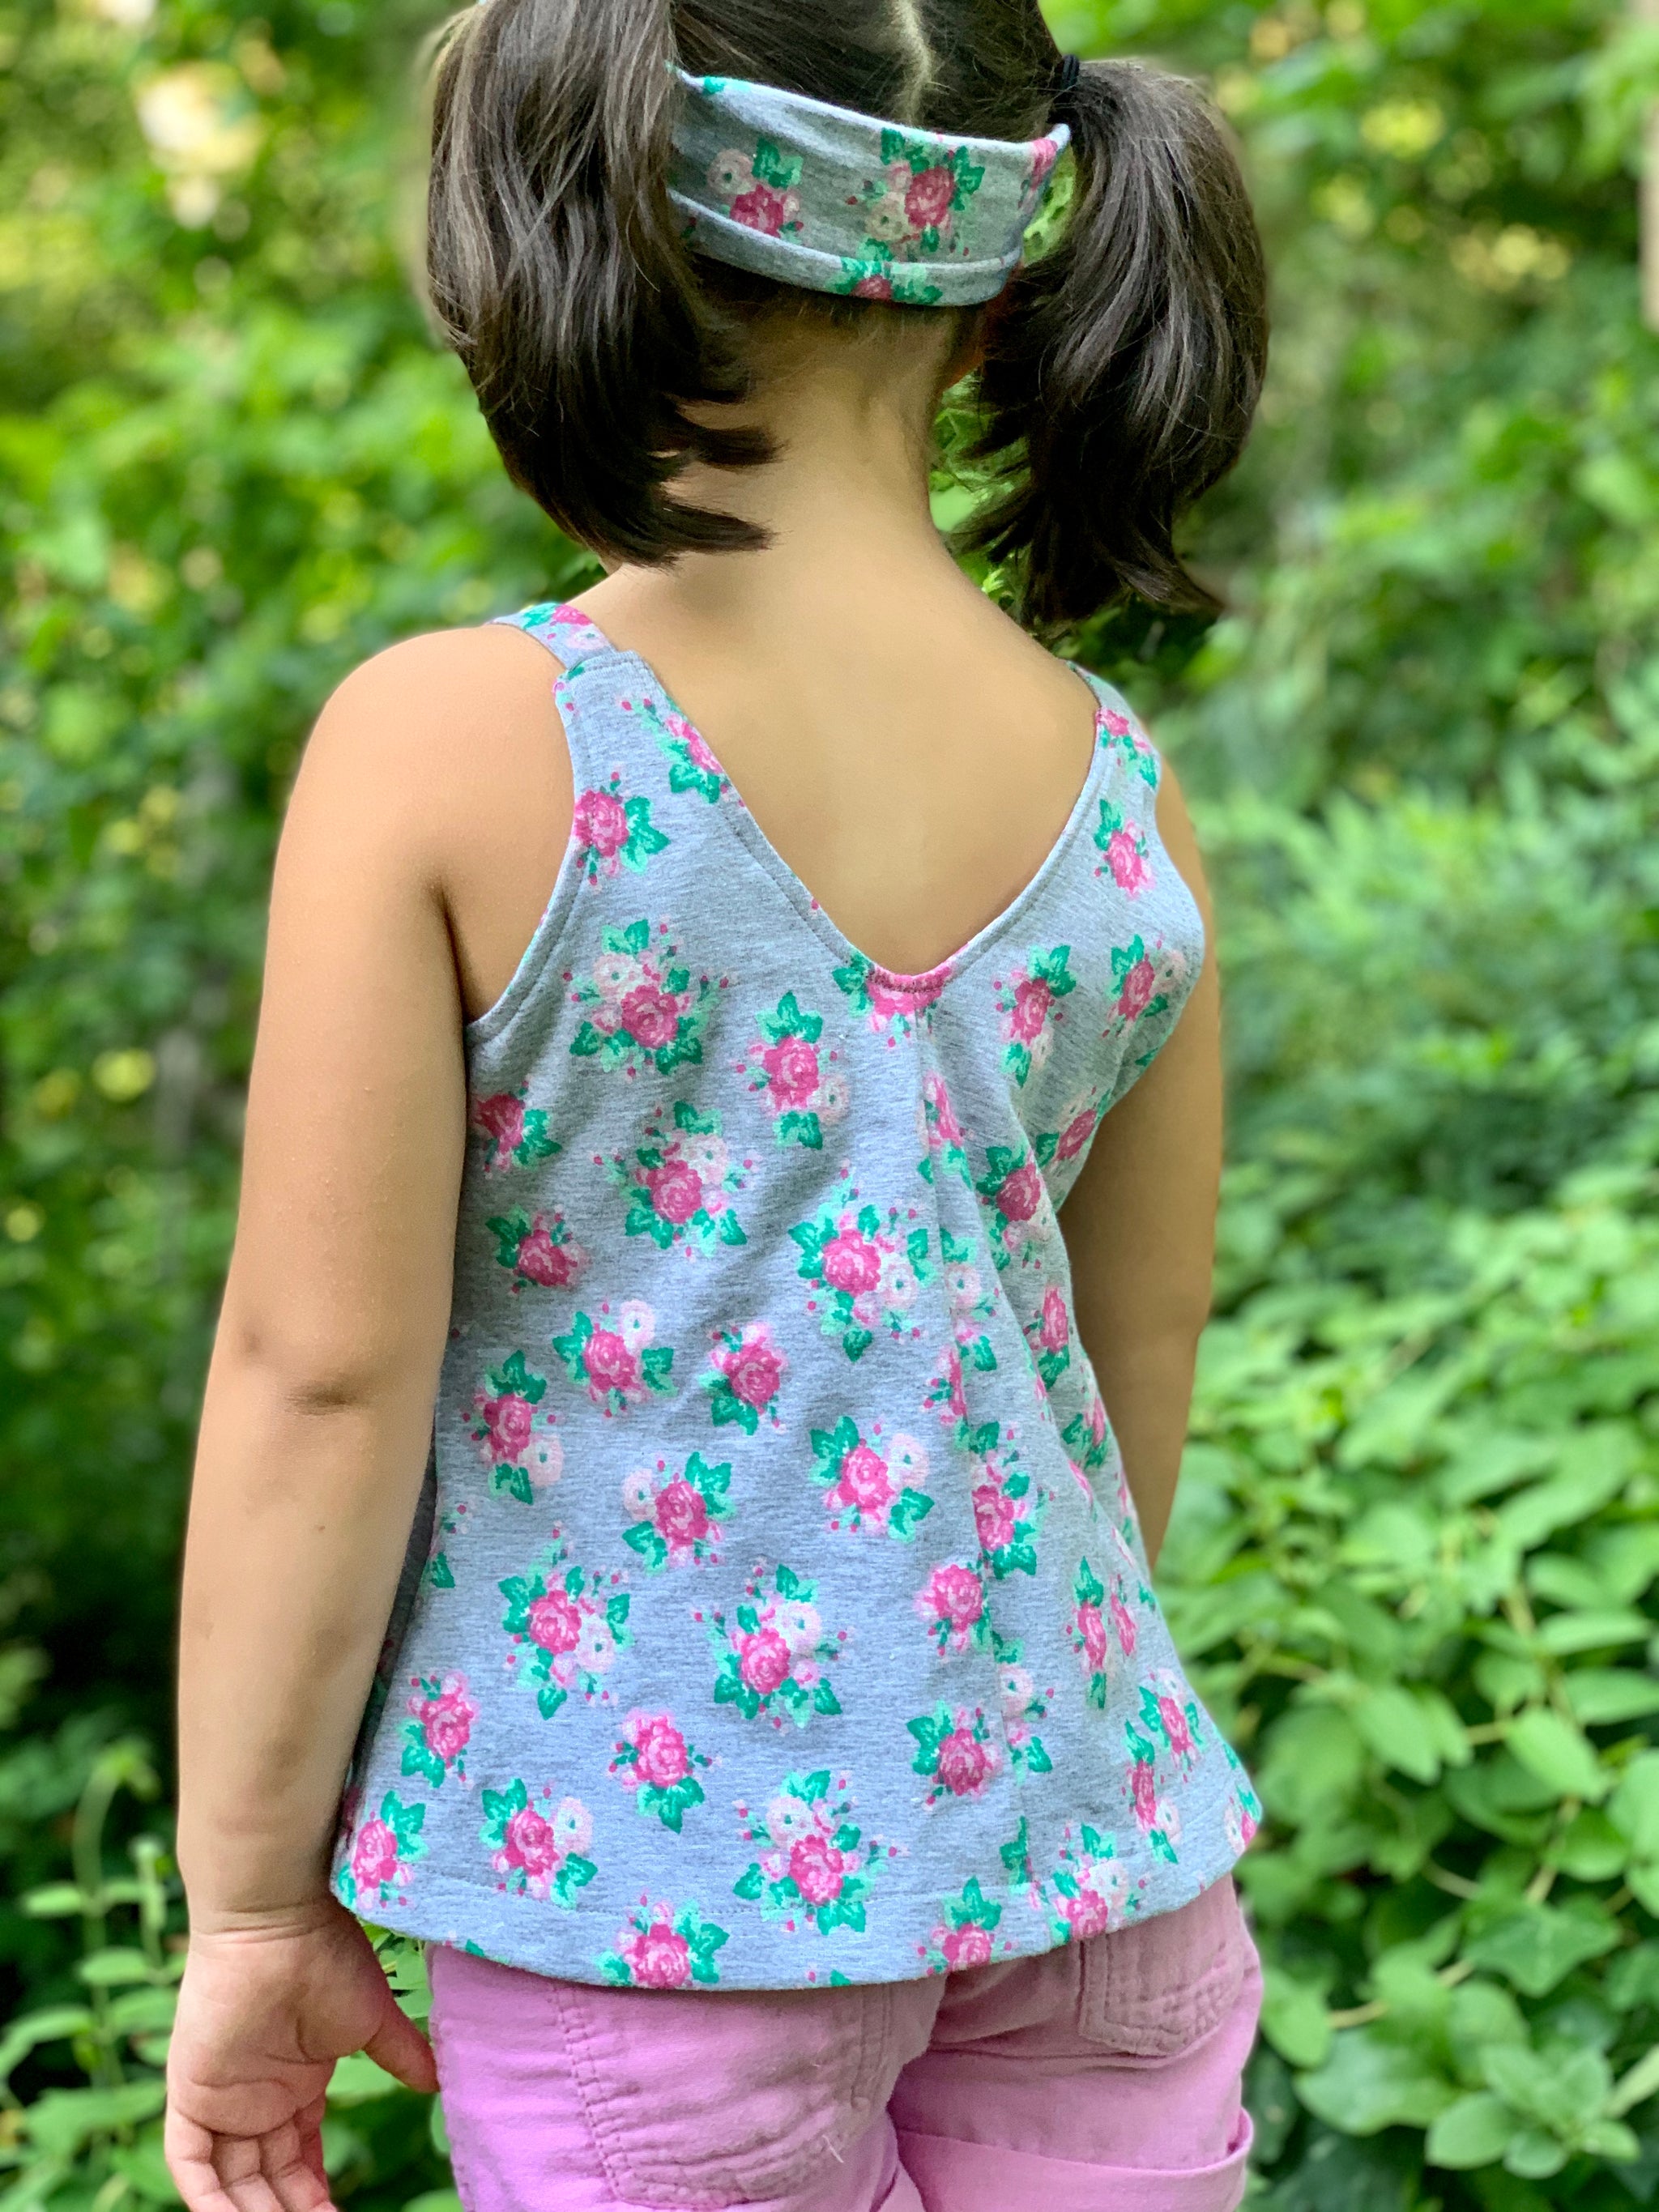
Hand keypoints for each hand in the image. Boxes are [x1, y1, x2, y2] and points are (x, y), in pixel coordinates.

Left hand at [165, 1896, 438, 2211]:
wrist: (281, 1919)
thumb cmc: (328, 1954)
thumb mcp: (371, 2019)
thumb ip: (400, 2054)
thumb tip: (438, 2082)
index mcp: (292, 2082)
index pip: (299, 2157)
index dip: (316, 2194)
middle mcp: (254, 2098)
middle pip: (267, 2179)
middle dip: (292, 2211)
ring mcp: (221, 2099)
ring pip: (232, 2182)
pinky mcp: (191, 2097)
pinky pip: (192, 2167)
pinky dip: (211, 2202)